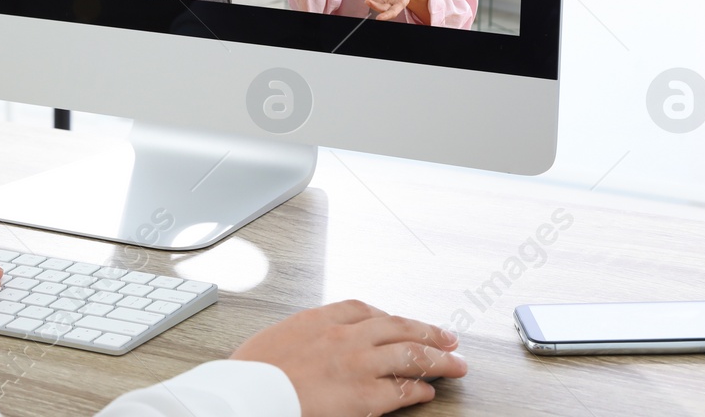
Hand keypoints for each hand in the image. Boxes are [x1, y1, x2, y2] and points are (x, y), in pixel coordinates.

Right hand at [231, 299, 465, 416]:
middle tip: (447, 337)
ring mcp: (358, 364)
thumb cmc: (254, 372)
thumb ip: (304, 337)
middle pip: (398, 327)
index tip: (400, 322)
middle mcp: (345, 336)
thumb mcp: (277, 339)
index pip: (365, 310)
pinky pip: (402, 389)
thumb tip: (312, 345)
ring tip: (455, 362)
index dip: (389, 317)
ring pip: (411, 354)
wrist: (249, 393)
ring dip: (438, 358)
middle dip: (427, 332)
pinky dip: (418, 389)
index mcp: (320, 319)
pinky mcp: (365, 395)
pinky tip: (428, 391)